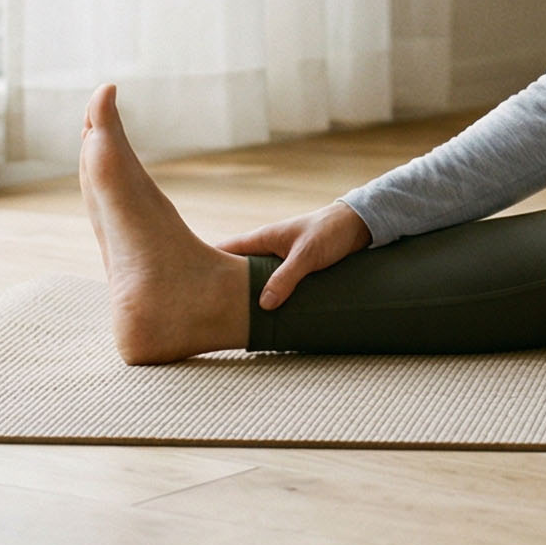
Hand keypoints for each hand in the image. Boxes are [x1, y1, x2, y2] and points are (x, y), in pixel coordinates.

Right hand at [214, 202, 371, 310]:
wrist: (358, 225)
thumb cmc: (330, 231)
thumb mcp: (307, 255)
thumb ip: (286, 277)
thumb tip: (264, 304)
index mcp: (262, 239)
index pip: (223, 251)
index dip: (204, 264)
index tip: (187, 284)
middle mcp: (266, 249)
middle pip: (235, 270)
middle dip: (221, 287)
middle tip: (205, 311)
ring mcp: (278, 260)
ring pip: (254, 280)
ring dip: (247, 295)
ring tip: (231, 319)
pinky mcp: (293, 270)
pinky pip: (273, 285)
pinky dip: (267, 297)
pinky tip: (265, 316)